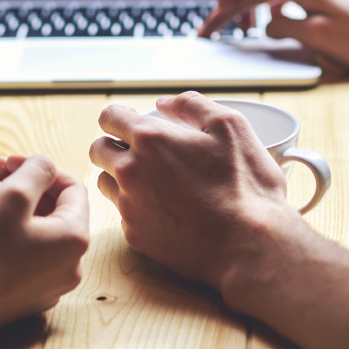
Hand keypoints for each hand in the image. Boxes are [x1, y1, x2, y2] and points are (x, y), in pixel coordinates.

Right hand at [0, 155, 89, 331]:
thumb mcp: (13, 195)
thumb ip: (38, 170)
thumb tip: (45, 166)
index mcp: (76, 239)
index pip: (72, 188)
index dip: (41, 169)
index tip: (10, 162)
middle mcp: (71, 266)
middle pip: (58, 211)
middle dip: (28, 186)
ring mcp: (51, 285)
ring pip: (43, 234)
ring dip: (20, 210)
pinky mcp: (29, 297)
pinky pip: (30, 257)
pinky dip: (15, 237)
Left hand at [88, 92, 302, 289]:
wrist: (250, 245)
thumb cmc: (245, 186)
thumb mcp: (230, 127)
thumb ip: (192, 105)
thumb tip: (164, 103)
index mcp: (150, 139)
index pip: (109, 117)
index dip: (121, 117)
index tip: (133, 124)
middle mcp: (130, 172)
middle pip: (99, 150)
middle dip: (115, 145)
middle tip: (143, 152)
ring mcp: (130, 206)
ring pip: (105, 182)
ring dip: (120, 177)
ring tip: (153, 181)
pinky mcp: (135, 235)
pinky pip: (123, 214)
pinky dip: (136, 208)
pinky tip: (165, 210)